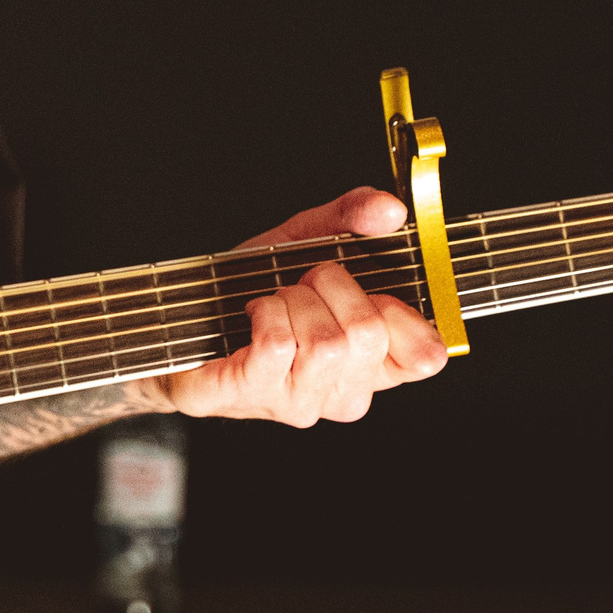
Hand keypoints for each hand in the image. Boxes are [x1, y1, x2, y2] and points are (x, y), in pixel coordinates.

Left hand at [155, 187, 448, 426]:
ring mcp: (302, 402)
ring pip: (325, 344)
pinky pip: (279, 345)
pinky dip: (264, 312)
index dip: (407, 315)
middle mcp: (346, 392)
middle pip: (369, 336)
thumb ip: (350, 218)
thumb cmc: (251, 290)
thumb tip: (389, 210)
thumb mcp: (307, 243)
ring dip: (293, 300)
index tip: (378, 290)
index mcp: (373, 364)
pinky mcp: (256, 395)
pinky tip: (253, 312)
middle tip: (305, 282)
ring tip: (275, 299)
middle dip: (332, 287)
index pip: (428, 358)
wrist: (183, 321)